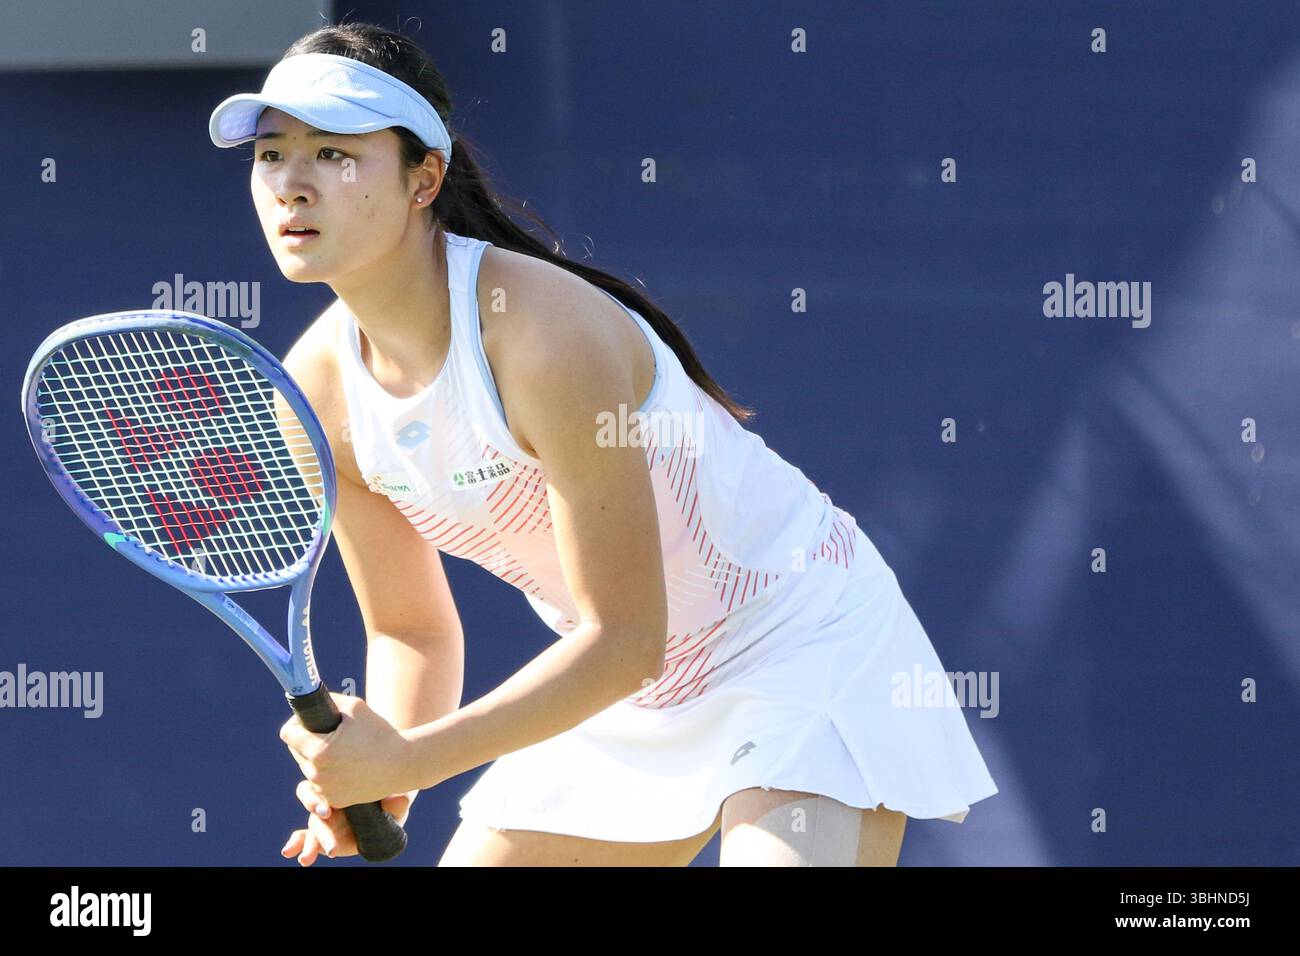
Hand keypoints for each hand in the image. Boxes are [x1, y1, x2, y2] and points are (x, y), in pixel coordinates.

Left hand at [278, 693, 420, 807]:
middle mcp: (317, 774)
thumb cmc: (379, 732)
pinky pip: (321, 784)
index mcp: (319, 750)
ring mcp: (324, 790)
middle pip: (296, 751)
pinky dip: (328, 775)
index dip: (296, 724)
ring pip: (308, 768)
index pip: (288, 734)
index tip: (308, 722)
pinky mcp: (334, 801)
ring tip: (342, 752)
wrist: (402, 764)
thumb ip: (328, 701)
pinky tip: (347, 767)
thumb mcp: (354, 707)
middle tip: (331, 736)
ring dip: (317, 759)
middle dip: (308, 741)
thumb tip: (309, 702)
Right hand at [281, 780, 414, 865]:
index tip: (327, 811)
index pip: (323, 784)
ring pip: (313, 825)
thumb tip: (397, 800)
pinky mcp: (325, 835)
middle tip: (325, 822)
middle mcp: (330, 798)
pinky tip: (294, 854)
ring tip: (306, 858)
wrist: (391, 805)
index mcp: (344, 784)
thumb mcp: (399, 797)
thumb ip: (398, 800)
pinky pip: (307, 838)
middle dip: (315, 812)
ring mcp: (326, 818)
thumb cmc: (394, 794)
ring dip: (310, 841)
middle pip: (314, 803)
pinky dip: (299, 844)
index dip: (320, 796)